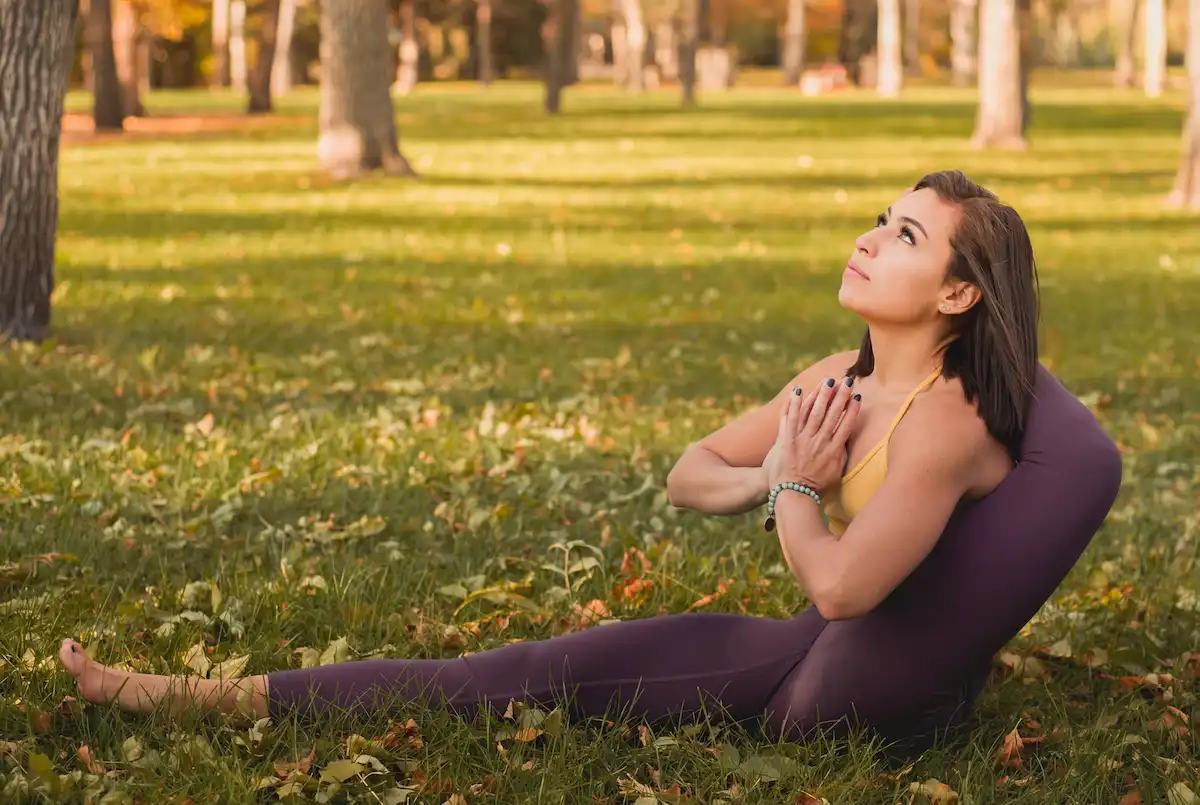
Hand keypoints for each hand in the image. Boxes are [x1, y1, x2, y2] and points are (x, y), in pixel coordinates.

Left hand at [766, 377, 861, 493]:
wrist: (792, 494)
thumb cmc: (816, 486)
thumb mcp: (836, 473)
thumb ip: (842, 456)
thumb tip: (848, 441)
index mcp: (834, 450)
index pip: (846, 425)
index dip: (852, 409)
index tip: (857, 396)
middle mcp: (820, 442)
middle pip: (832, 414)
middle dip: (840, 396)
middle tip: (847, 380)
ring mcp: (802, 440)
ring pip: (813, 413)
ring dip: (821, 395)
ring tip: (828, 380)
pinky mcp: (787, 440)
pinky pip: (791, 418)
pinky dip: (794, 404)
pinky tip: (798, 391)